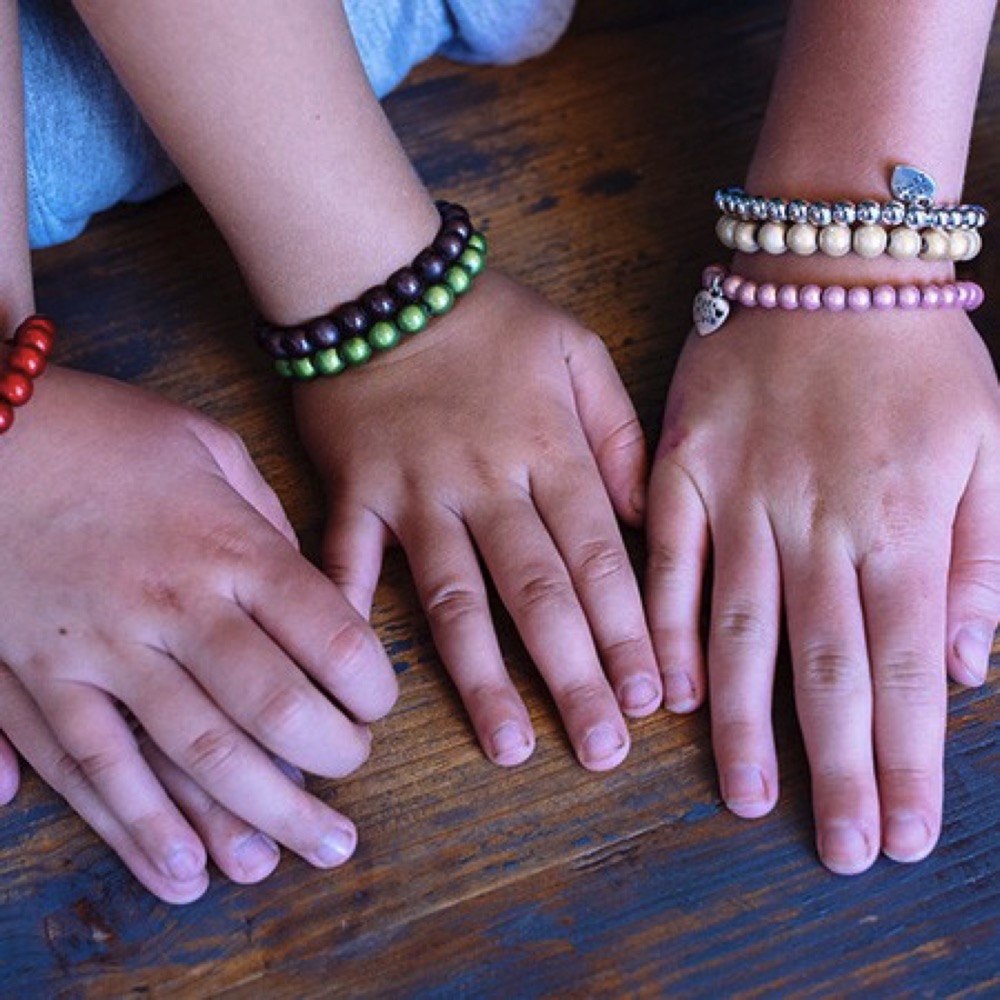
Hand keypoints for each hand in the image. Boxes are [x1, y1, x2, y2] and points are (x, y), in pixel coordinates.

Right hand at [0, 367, 396, 902]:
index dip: (371, 685)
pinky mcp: (36, 683)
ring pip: (192, 756)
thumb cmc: (105, 431)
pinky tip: (184, 868)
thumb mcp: (209, 447)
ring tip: (295, 857)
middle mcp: (173, 607)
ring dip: (253, 817)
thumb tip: (308, 588)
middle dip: (329, 758)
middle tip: (351, 778)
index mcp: (229, 548)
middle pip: (274, 709)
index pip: (329, 637)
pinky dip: (140, 827)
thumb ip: (266, 522)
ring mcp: (100, 651)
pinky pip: (93, 769)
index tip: (379, 703)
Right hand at [294, 270, 659, 770]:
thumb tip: (640, 518)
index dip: (630, 632)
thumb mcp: (578, 351)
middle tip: (603, 749)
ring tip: (510, 746)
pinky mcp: (354, 490)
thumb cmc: (490, 320)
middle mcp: (488, 480)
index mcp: (551, 449)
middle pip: (539, 591)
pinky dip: (347, 610)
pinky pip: (347, 557)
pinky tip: (356, 677)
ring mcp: (416, 490)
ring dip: (482, 676)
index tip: (653, 700)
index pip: (601, 557)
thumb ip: (619, 433)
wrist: (384, 278)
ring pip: (454, 596)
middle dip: (576, 675)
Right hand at [647, 307, 999, 873]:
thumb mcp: (990, 441)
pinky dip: (666, 625)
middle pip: (827, 666)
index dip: (906, 758)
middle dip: (836, 767)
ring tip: (748, 796)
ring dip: (744, 719)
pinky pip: (669, 558)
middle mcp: (818, 520)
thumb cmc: (917, 352)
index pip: (907, 666)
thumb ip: (983, 556)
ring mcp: (741, 493)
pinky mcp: (683, 466)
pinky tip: (667, 687)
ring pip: (740, 627)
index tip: (899, 832)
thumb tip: (965, 664)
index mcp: (903, 519)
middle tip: (835, 848)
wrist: (829, 257)